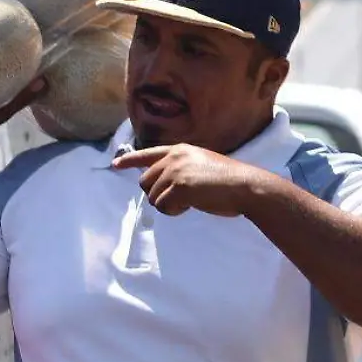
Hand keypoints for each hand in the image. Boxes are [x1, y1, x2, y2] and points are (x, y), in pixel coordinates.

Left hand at [110, 144, 271, 217]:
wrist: (246, 186)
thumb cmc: (228, 181)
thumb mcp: (200, 166)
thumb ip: (179, 170)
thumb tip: (160, 186)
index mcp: (180, 150)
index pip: (148, 154)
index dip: (129, 160)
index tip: (115, 165)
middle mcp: (174, 157)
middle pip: (144, 182)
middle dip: (157, 195)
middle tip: (180, 199)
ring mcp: (175, 171)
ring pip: (153, 197)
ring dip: (168, 205)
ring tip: (191, 200)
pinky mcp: (179, 187)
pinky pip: (163, 207)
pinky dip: (174, 211)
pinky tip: (191, 206)